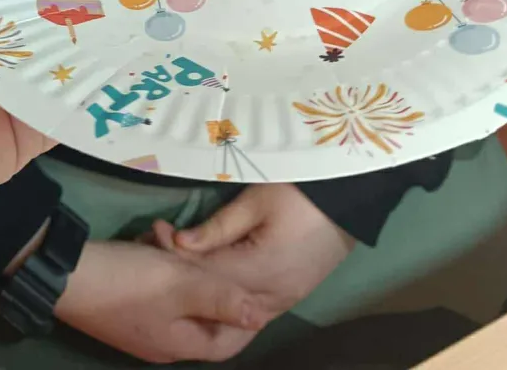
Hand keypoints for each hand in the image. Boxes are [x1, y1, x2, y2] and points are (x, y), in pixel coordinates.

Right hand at [56, 239, 265, 363]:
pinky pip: (153, 283)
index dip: (245, 318)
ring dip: (179, 262)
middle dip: (207, 277)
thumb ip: (221, 298)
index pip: (226, 341)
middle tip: (208, 248)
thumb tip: (260, 317)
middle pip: (201, 313)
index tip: (258, 288)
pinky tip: (152, 236)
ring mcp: (139, 322)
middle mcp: (160, 340)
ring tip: (168, 234)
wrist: (64, 273)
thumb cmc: (129, 282)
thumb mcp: (180, 284)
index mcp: (178, 344)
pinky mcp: (123, 301)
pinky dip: (158, 261)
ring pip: (176, 292)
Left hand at [153, 184, 353, 317]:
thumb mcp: (256, 200)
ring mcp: (284, 302)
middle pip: (217, 299)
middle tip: (161, 249)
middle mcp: (273, 297)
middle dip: (187, 278)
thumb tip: (179, 242)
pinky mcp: (290, 299)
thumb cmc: (302, 192)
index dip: (178, 256)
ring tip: (180, 266)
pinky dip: (227, 302)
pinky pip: (250, 312)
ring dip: (205, 293)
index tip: (157, 233)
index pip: (207, 273)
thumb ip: (218, 226)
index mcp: (263, 271)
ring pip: (234, 314)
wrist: (349, 200)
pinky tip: (207, 286)